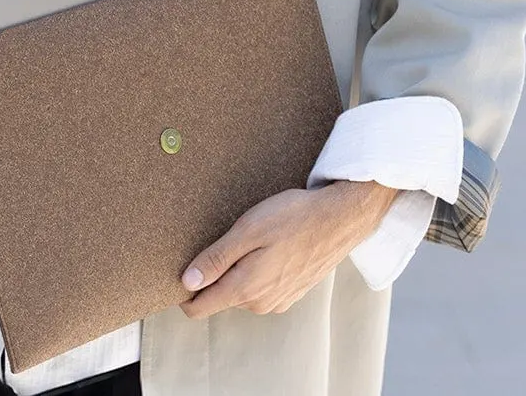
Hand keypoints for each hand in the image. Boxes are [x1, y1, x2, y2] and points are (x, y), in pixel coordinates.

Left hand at [179, 180, 399, 318]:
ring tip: (255, 239)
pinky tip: (272, 247)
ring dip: (239, 270)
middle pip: (219, 296)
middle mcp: (259, 303)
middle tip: (229, 238)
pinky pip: (261, 287)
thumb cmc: (294, 218)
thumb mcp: (248, 230)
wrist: (341, 218)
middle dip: (216, 273)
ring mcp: (278, 301)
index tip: (183, 266)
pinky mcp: (291, 293)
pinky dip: (259, 270)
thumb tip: (186, 282)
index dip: (184, 291)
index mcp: (245, 289)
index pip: (198, 308)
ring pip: (241, 291)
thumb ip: (215, 259)